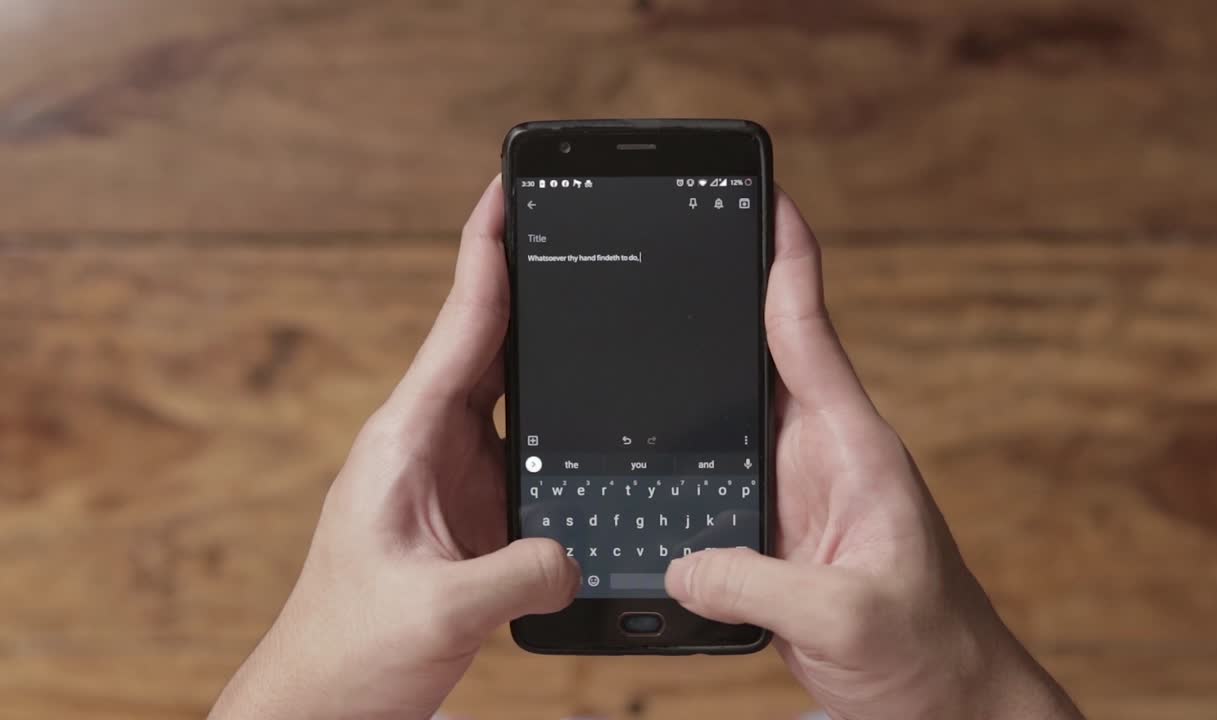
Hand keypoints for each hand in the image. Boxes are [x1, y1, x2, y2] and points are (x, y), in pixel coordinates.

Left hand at [210, 177, 578, 719]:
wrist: (324, 702)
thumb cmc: (348, 650)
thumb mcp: (440, 611)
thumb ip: (518, 574)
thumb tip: (576, 554)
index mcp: (407, 439)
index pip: (459, 325)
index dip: (486, 251)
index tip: (506, 190)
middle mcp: (428, 444)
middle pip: (490, 342)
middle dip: (531, 280)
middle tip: (576, 223)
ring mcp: (451, 475)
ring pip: (512, 393)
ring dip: (550, 351)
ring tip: (602, 304)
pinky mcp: (470, 510)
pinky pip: (525, 447)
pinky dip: (558, 422)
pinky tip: (594, 413)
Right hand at [664, 191, 1083, 719]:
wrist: (942, 705)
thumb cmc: (931, 652)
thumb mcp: (849, 617)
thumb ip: (759, 585)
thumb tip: (680, 564)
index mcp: (851, 448)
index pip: (809, 333)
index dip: (786, 260)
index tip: (765, 198)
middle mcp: (816, 458)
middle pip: (753, 363)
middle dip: (712, 307)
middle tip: (660, 252)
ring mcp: (789, 496)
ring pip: (721, 428)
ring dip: (682, 396)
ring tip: (622, 350)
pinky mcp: (768, 538)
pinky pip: (708, 489)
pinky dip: (673, 475)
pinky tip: (635, 469)